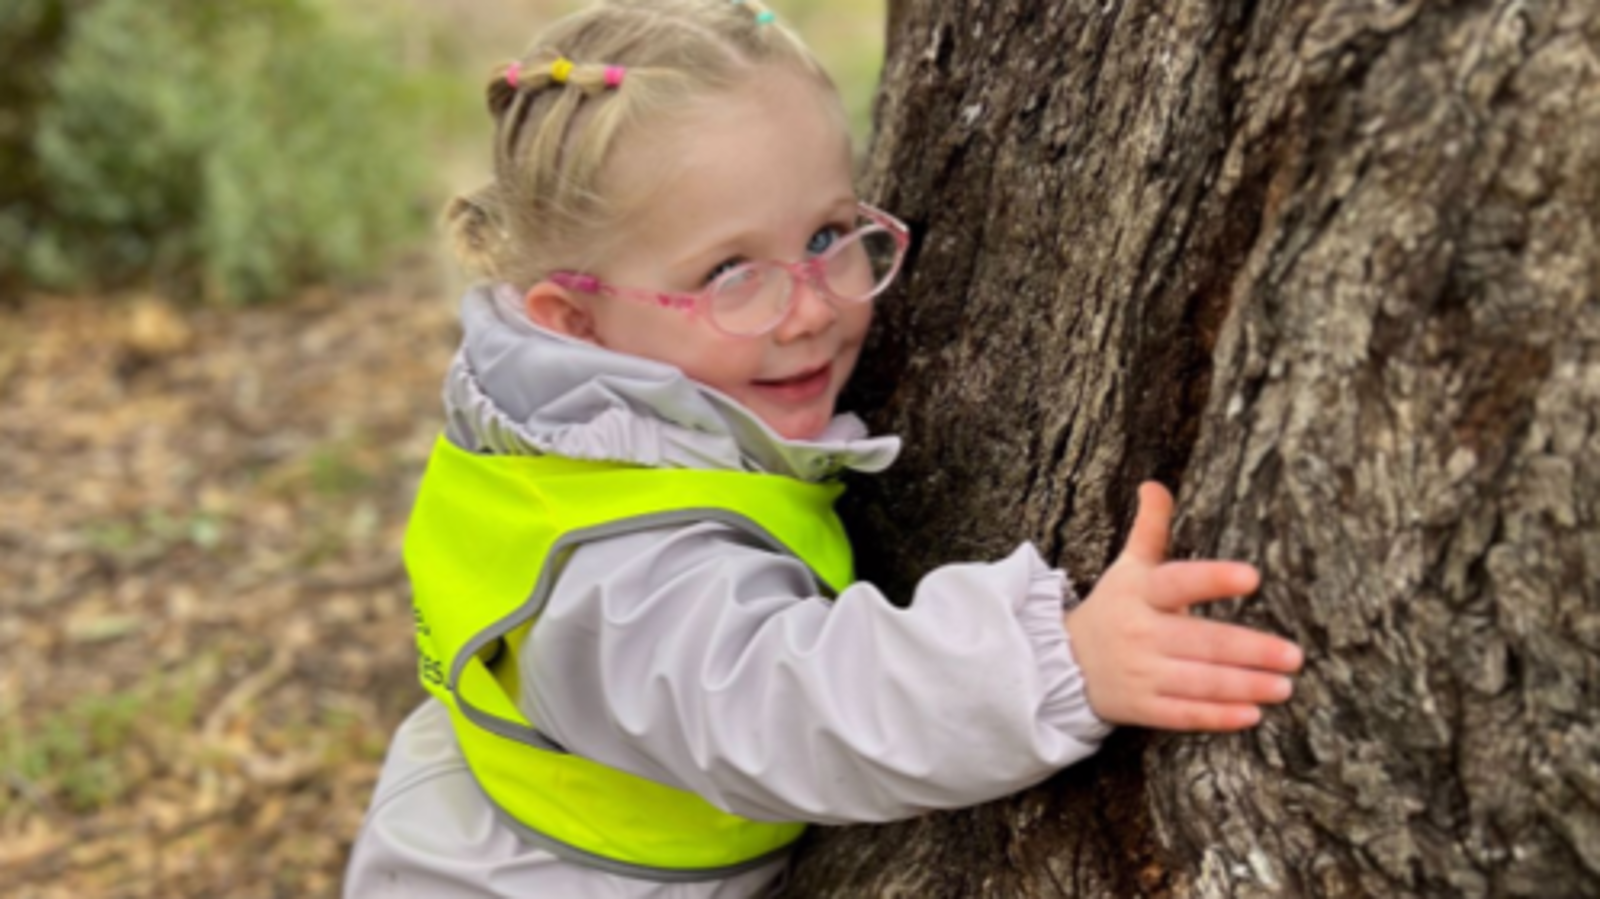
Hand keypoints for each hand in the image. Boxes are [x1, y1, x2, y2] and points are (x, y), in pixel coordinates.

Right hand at [1064, 482, 1302, 731]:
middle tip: (1294, 655)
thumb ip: (1149, 529)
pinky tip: (1251, 715)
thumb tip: (1155, 484)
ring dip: (1244, 685)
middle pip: (1201, 641)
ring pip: (1199, 681)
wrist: (1060, 662)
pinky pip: (1183, 715)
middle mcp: (1139, 632)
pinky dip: (1216, 717)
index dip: (1214, 580)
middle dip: (1250, 649)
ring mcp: (1140, 673)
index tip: (1253, 577)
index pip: (1180, 581)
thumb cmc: (1113, 608)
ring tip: (1284, 686)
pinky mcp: (1141, 707)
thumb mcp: (1127, 567)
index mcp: (1140, 592)